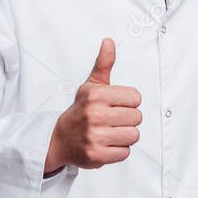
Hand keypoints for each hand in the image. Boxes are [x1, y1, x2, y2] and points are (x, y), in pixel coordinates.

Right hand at [44, 38, 141, 172]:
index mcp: (96, 95)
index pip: (136, 98)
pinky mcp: (97, 155)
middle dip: (127, 119)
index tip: (114, 105)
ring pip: (133, 135)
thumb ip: (104, 64)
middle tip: (112, 120)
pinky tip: (106, 144)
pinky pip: (125, 152)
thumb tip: (109, 42)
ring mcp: (95, 136)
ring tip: (109, 132)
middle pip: (137, 117)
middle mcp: (94, 115)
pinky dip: (118, 150)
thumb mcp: (91, 86)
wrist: (60, 139)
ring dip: (124, 135)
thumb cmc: (81, 110)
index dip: (128, 102)